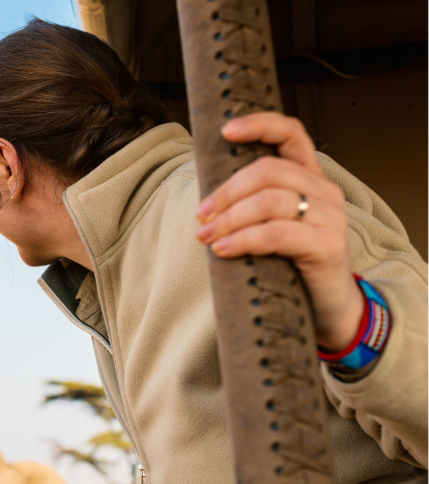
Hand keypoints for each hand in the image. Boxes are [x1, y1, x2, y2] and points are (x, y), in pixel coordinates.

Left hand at [194, 112, 363, 351]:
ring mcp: (330, 218)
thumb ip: (253, 206)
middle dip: (226, 191)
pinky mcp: (327, 246)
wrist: (329, 310)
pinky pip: (276, 234)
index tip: (226, 131)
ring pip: (269, 201)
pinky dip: (243, 240)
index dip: (260, 125)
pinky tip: (222, 250)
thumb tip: (206, 201)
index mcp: (310, 179)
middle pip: (268, 171)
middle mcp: (325, 192)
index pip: (291, 134)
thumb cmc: (293, 265)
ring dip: (229, 218)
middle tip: (201, 214)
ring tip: (206, 235)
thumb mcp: (273, 227)